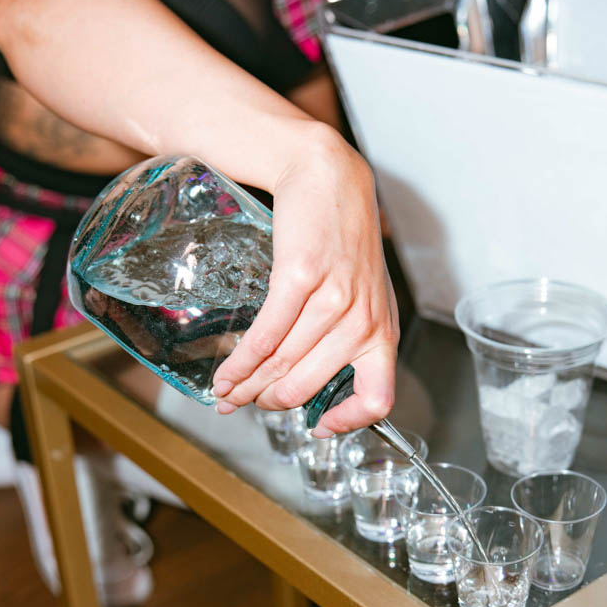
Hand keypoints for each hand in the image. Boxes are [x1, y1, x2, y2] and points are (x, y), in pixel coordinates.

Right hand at [211, 123, 398, 433]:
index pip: (376, 398)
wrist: (329, 179)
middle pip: (309, 387)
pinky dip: (240, 361)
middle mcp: (362, 322)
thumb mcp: (363, 296)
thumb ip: (348, 338)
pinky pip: (266, 336)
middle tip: (245, 405)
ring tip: (225, 392)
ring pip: (283, 364)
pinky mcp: (301, 278)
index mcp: (382, 332)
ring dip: (246, 386)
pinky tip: (226, 371)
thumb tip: (309, 382)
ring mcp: (334, 300)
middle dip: (269, 404)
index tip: (317, 428)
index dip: (346, 424)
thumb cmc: (343, 240)